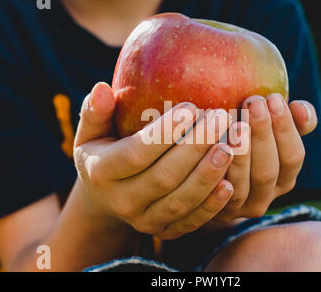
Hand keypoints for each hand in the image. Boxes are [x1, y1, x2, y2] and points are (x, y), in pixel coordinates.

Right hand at [74, 82, 234, 239]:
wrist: (105, 198)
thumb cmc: (104, 152)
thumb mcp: (91, 133)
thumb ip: (95, 112)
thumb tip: (102, 88)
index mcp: (102, 172)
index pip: (136, 153)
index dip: (165, 133)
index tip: (192, 107)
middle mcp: (122, 201)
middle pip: (163, 178)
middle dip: (194, 148)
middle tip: (220, 118)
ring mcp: (144, 221)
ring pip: (180, 202)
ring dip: (207, 175)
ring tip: (230, 147)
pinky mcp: (164, 231)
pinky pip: (190, 221)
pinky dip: (211, 206)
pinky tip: (230, 184)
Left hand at [215, 93, 317, 221]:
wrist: (206, 176)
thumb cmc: (242, 140)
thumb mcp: (269, 130)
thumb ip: (290, 120)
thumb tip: (301, 108)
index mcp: (285, 177)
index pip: (293, 156)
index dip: (285, 128)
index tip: (273, 98)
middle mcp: (266, 196)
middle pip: (268, 170)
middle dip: (262, 134)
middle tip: (252, 103)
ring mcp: (240, 207)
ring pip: (243, 183)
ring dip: (240, 152)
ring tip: (233, 121)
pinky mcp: (216, 211)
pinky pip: (216, 192)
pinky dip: (216, 167)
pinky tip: (212, 142)